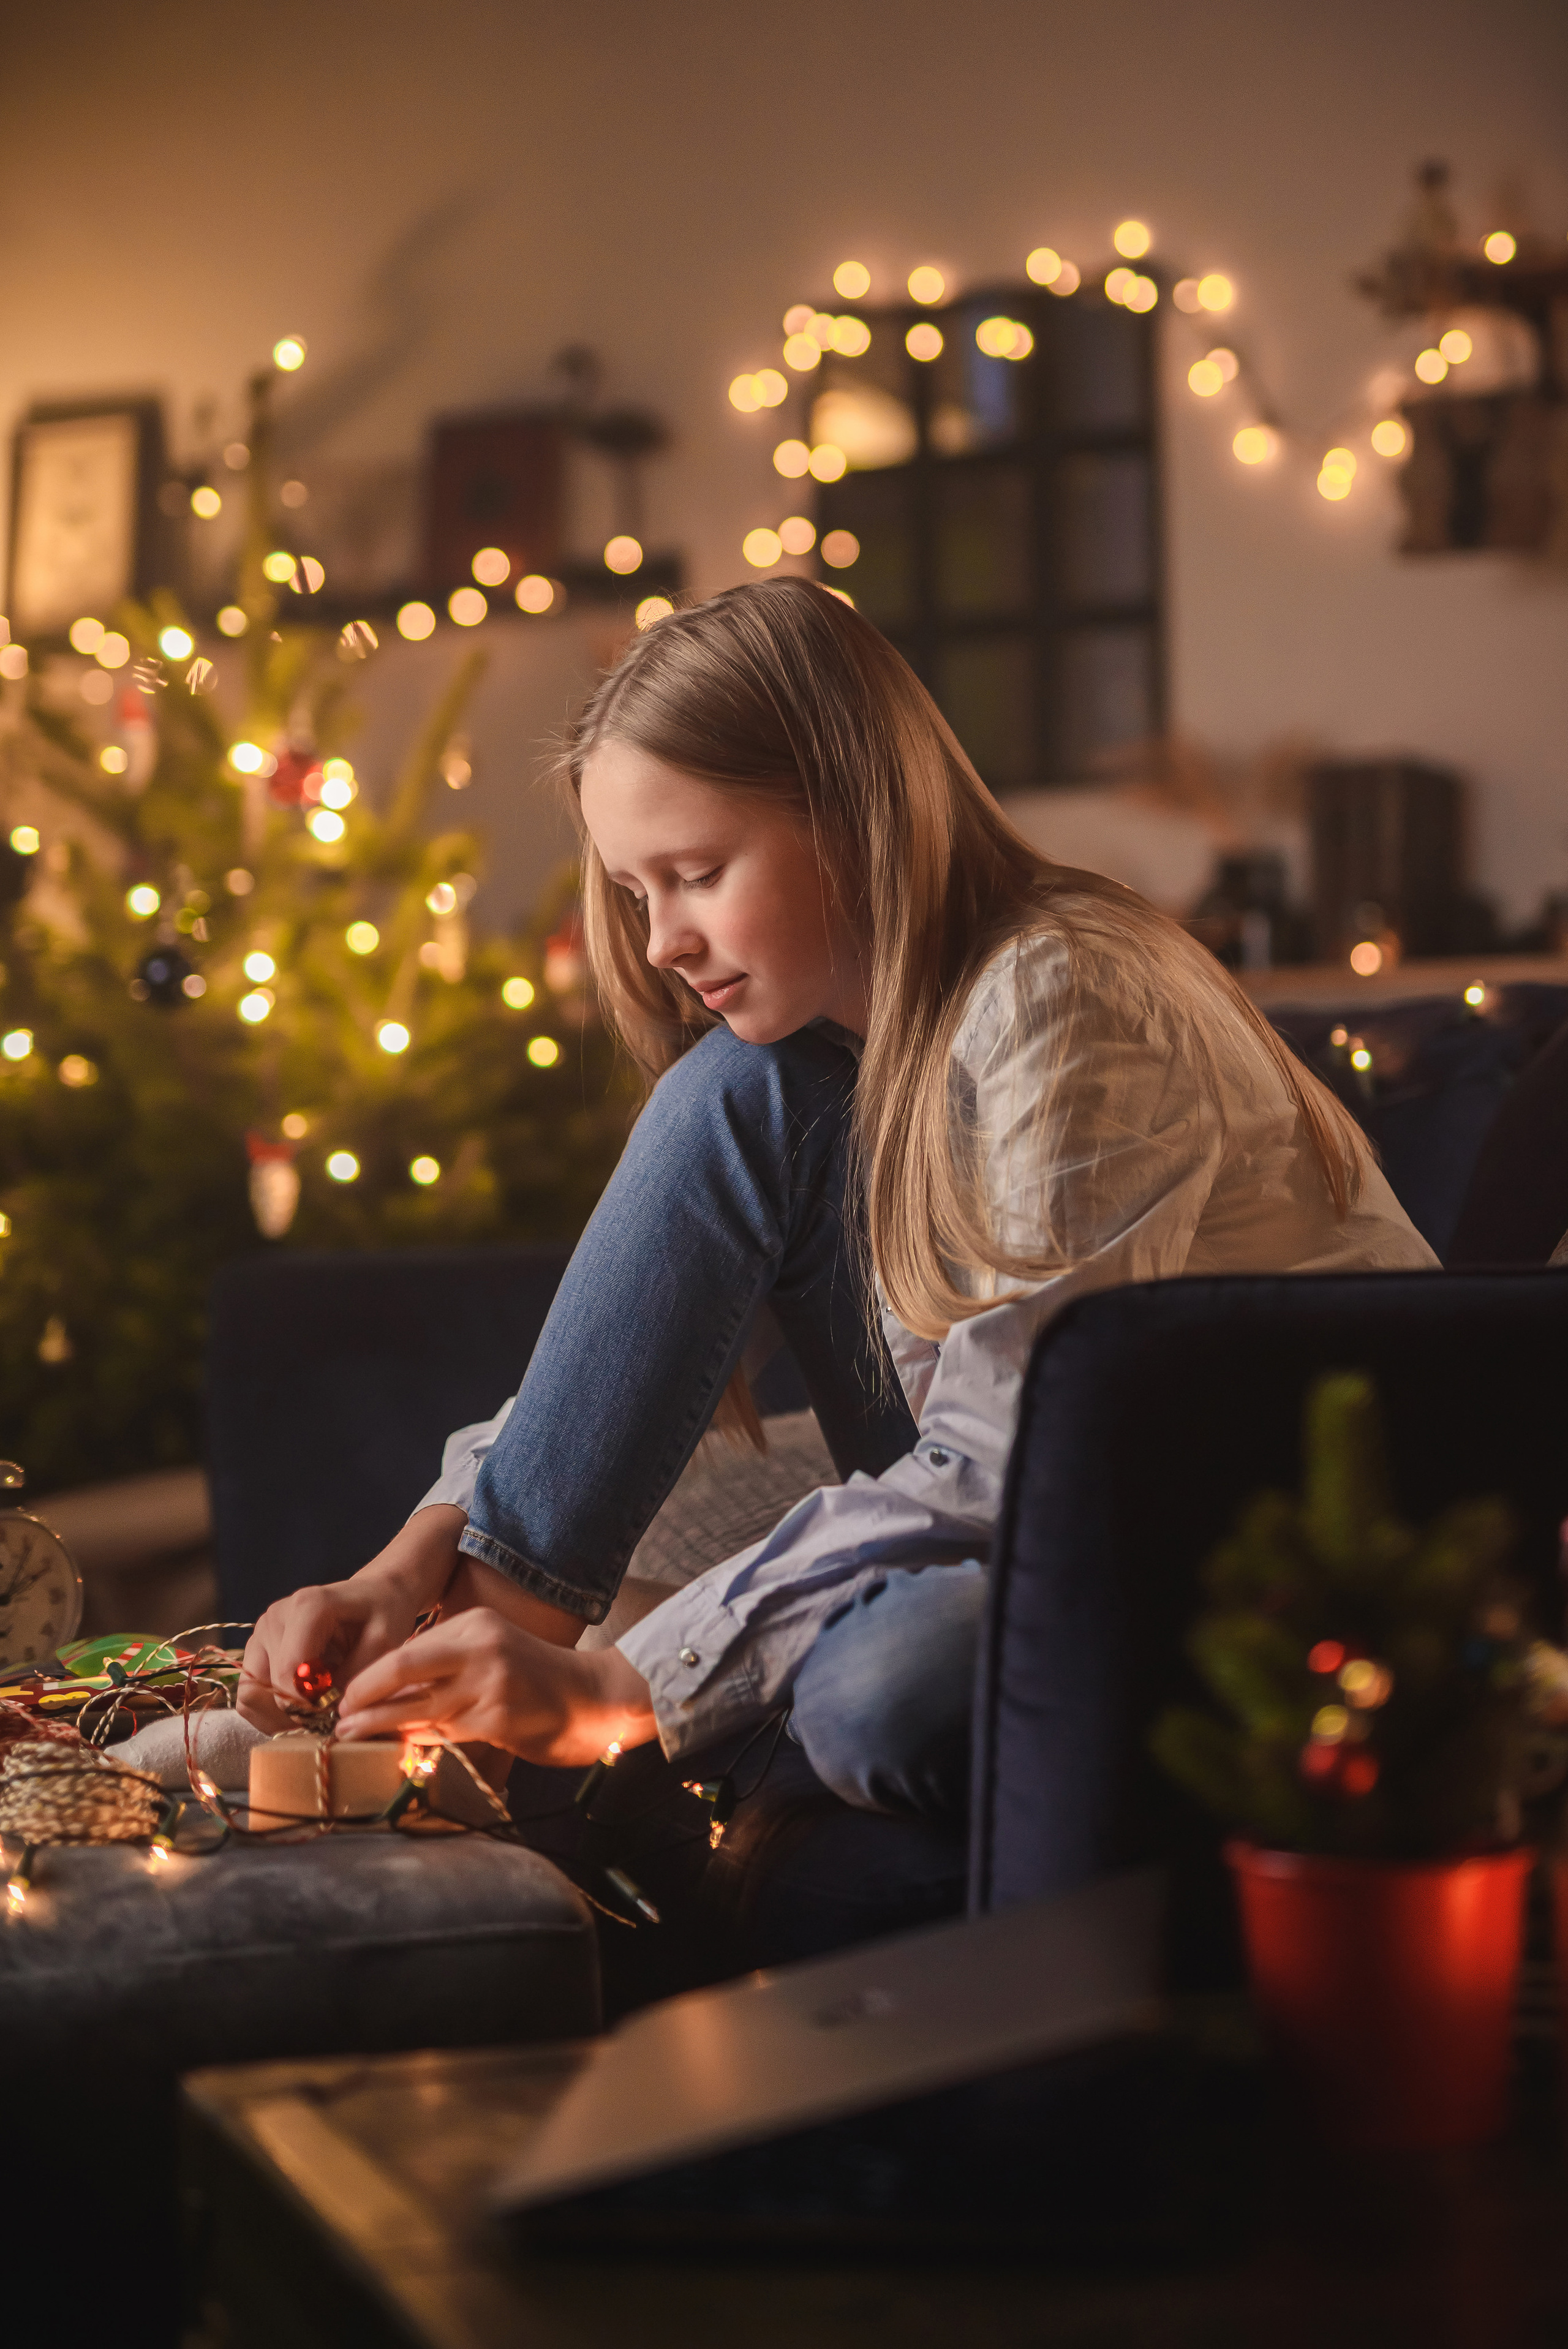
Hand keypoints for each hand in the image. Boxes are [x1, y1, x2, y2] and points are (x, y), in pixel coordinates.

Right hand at [237, 1505, 466, 1731]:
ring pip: (252, 1691)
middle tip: (328, 1719)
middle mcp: (276, 1615)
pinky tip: (302, 1707)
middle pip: (268, 1685)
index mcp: (307, 1607)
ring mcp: (262, 1629)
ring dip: (280, 1712)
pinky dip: (270, 1708)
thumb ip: (359, 1675)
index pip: (290, 1672)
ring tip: (316, 1714)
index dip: (309, 1705)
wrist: (375, 1593)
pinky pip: (249, 1689)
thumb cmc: (384, 1613)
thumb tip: (333, 1713)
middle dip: (296, 1711)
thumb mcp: (386, 1642)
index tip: (335, 1715)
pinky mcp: (258, 1645)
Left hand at [335, 1610, 656, 1767]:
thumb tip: (391, 1687)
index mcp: (476, 1625)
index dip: (372, 1674)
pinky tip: (395, 1747)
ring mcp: (489, 1683)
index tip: (345, 1693)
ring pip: (418, 1706)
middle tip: (337, 1716)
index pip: (410, 1649)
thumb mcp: (492, 1653)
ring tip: (349, 1735)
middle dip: (364, 1694)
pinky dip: (415, 1740)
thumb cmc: (538, 1680)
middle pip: (404, 1668)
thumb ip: (449, 1662)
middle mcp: (480, 1647)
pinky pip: (443, 1732)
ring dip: (379, 1723)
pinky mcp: (497, 1718)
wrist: (594, 1699)